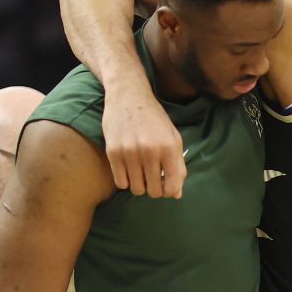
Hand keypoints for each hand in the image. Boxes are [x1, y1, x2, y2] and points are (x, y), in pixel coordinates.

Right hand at [102, 81, 185, 197]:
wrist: (129, 96)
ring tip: (141, 173)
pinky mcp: (113, 152)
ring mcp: (130, 152)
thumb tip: (176, 194)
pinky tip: (129, 169)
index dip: (170, 192)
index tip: (166, 185)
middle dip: (155, 189)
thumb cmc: (155, 119)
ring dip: (140, 185)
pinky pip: (120, 183)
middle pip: (153, 191)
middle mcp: (150, 151)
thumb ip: (178, 166)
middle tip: (153, 179)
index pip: (172, 187)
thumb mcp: (173, 138)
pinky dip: (126, 181)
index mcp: (169, 148)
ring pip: (136, 189)